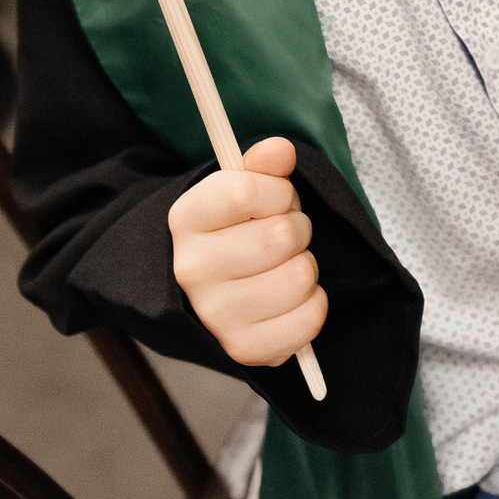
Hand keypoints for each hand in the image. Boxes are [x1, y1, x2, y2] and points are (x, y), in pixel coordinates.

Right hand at [169, 135, 327, 368]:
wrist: (207, 295)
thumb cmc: (233, 233)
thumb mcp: (239, 189)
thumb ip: (262, 165)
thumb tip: (281, 150)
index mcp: (186, 219)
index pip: (246, 191)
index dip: (277, 191)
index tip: (275, 199)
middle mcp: (192, 269)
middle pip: (282, 235)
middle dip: (297, 228)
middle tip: (282, 236)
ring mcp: (216, 314)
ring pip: (301, 276)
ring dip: (305, 266)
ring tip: (283, 266)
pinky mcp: (244, 349)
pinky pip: (310, 318)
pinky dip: (313, 304)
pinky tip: (290, 298)